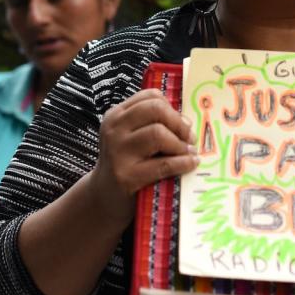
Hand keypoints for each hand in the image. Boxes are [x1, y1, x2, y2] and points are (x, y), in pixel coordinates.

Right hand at [87, 90, 197, 225]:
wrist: (104, 197)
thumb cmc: (127, 163)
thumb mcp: (132, 137)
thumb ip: (152, 124)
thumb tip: (187, 121)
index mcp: (116, 115)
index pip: (151, 96)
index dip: (172, 108)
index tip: (183, 123)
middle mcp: (114, 130)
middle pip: (155, 110)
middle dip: (178, 123)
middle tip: (190, 137)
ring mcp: (118, 152)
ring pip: (158, 134)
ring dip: (180, 144)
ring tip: (188, 152)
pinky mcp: (126, 176)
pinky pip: (163, 164)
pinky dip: (182, 163)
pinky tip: (190, 164)